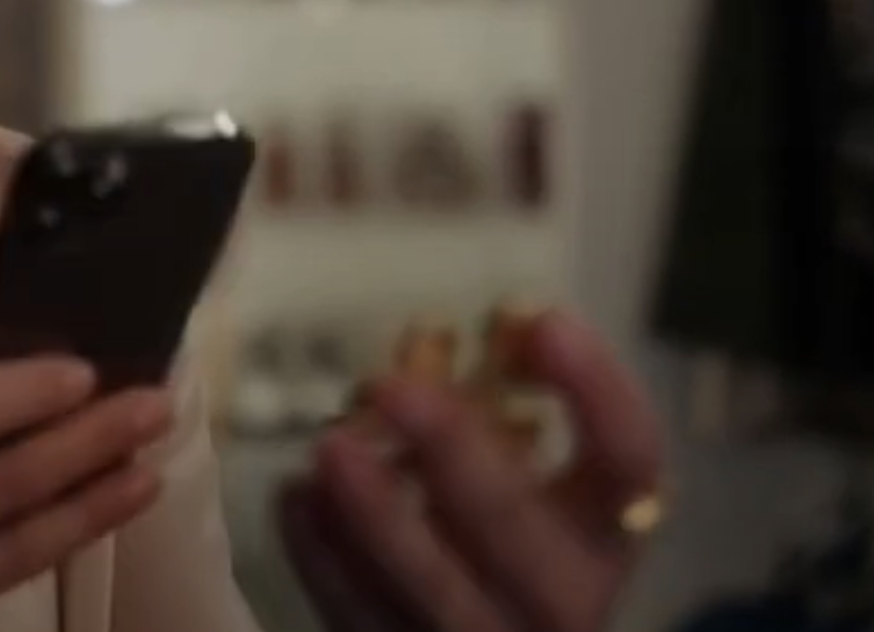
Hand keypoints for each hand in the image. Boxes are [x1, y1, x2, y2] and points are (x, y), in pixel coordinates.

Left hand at [278, 310, 665, 631]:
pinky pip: (359, 612)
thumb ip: (485, 403)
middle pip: (513, 526)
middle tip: (392, 387)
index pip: (627, 461)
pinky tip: (297, 493)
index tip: (545, 320)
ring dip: (377, 514)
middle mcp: (560, 592)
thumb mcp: (522, 467)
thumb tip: (428, 339)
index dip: (596, 390)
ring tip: (332, 445)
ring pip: (432, 587)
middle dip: (451, 452)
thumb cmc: (503, 528)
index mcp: (603, 528)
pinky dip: (322, 553)